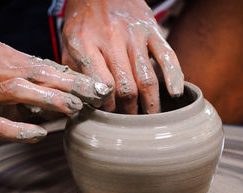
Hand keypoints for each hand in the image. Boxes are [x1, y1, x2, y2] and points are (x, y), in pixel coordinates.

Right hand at [0, 41, 110, 149]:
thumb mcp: (11, 83)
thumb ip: (39, 86)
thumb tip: (75, 94)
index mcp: (1, 56)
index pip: (43, 65)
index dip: (72, 77)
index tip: (95, 86)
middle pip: (36, 73)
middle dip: (69, 84)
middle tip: (94, 95)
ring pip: (18, 90)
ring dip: (50, 100)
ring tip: (74, 109)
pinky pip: (0, 125)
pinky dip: (21, 130)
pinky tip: (40, 134)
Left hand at [62, 0, 183, 113]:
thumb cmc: (84, 20)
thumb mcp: (68, 42)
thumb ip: (74, 71)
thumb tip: (80, 101)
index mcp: (85, 42)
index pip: (100, 85)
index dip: (107, 107)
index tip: (108, 117)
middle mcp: (110, 38)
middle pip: (125, 87)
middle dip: (128, 110)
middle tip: (128, 122)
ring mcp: (134, 34)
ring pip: (146, 78)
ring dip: (150, 103)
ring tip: (150, 120)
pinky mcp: (152, 30)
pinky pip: (167, 56)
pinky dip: (173, 76)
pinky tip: (174, 94)